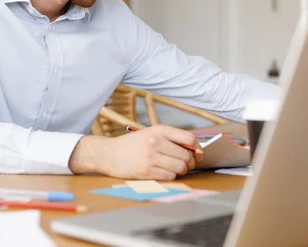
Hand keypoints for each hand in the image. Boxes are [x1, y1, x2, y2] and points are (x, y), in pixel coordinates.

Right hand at [69, 125, 203, 179]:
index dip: (197, 148)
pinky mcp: (146, 172)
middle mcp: (156, 142)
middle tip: (185, 165)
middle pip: (187, 156)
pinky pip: (170, 177)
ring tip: (175, 169)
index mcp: (159, 130)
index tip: (198, 154)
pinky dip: (171, 176)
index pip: (189, 138)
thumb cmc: (133, 144)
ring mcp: (151, 157)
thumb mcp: (151, 133)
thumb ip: (171, 139)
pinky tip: (164, 172)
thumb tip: (195, 150)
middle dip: (190, 163)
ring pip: (180, 168)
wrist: (109, 153)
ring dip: (181, 171)